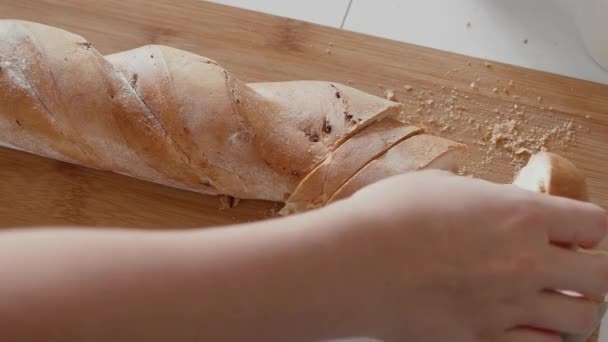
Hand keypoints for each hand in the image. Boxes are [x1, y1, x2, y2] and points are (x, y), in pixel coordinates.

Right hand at [327, 170, 607, 341]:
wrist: (352, 262)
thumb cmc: (389, 216)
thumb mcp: (446, 189)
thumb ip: (490, 203)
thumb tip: (506, 212)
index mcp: (520, 214)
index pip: (595, 225)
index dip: (591, 229)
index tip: (579, 233)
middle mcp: (526, 261)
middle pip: (603, 277)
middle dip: (595, 271)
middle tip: (574, 268)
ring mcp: (508, 306)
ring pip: (582, 319)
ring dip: (573, 307)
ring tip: (548, 299)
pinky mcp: (482, 339)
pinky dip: (541, 336)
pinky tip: (521, 323)